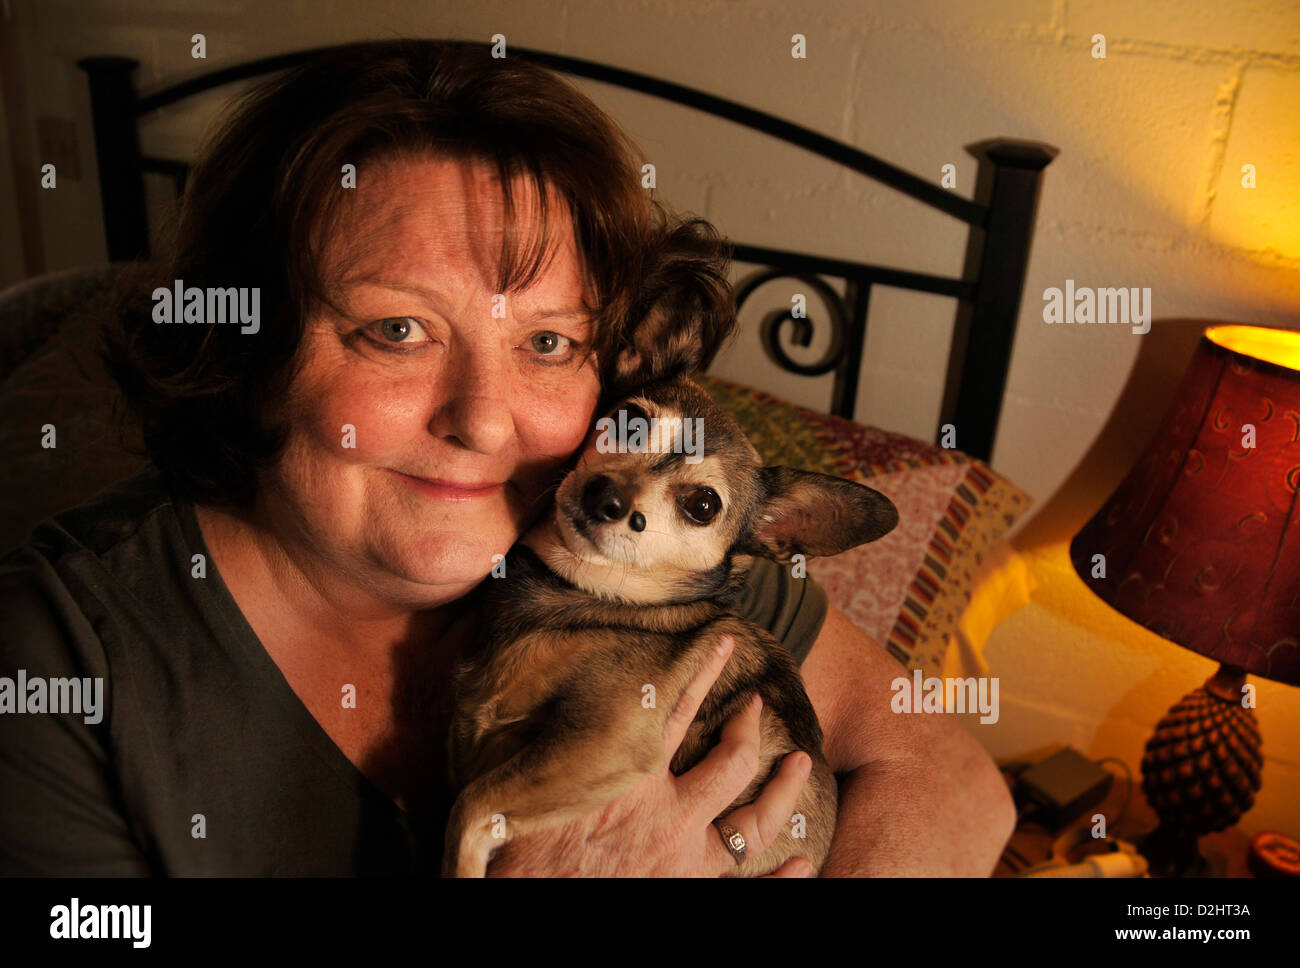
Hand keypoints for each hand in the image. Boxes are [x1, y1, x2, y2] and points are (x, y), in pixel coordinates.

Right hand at [484, 634, 815, 876]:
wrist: (525, 903)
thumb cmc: (518, 850)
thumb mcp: (520, 782)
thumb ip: (538, 740)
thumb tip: (514, 693)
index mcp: (631, 776)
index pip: (677, 706)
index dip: (702, 669)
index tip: (723, 642)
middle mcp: (671, 814)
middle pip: (733, 759)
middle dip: (750, 727)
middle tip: (759, 705)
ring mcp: (686, 859)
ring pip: (755, 819)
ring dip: (783, 790)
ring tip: (799, 763)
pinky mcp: (689, 893)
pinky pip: (749, 884)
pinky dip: (782, 878)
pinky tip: (807, 861)